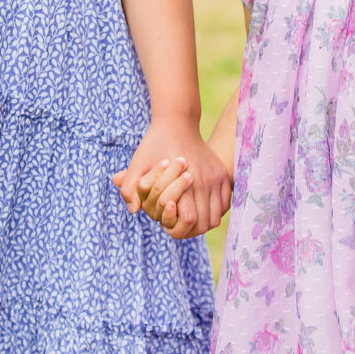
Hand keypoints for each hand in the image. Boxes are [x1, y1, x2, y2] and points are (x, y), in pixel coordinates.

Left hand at [113, 121, 230, 239]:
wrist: (176, 122)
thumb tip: (134, 211)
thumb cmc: (154, 145)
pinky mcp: (222, 174)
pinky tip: (198, 209)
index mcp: (187, 181)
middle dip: (190, 231)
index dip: (177, 230)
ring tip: (187, 219)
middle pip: (206, 223)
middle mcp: (206, 181)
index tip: (166, 227)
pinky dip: (214, 212)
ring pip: (216, 217)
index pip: (190, 220)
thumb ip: (130, 188)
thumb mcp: (137, 164)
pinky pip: (224, 204)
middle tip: (176, 226)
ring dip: (203, 223)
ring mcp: (217, 178)